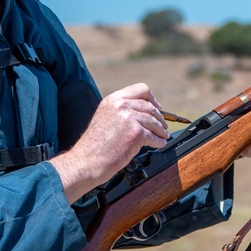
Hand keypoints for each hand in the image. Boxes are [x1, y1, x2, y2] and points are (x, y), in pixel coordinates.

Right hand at [51, 83, 169, 202]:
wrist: (86, 160)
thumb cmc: (93, 145)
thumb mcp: (104, 118)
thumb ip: (120, 111)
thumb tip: (140, 113)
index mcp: (113, 100)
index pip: (140, 89)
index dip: (152, 98)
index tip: (158, 106)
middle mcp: (121, 105)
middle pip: (150, 106)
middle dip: (160, 117)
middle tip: (163, 125)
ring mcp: (129, 118)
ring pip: (154, 121)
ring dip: (161, 130)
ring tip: (163, 135)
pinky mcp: (136, 133)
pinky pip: (154, 136)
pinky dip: (159, 141)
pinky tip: (159, 143)